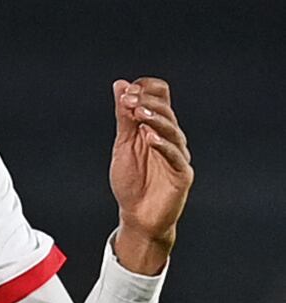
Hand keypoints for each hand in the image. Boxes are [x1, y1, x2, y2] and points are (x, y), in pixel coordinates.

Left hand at [110, 77, 192, 272]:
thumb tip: (121, 85)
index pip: (161, 95)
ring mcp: (178, 155)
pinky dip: (162, 145)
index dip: (146, 89)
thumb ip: (124, 118)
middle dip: (146, 102)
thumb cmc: (131, 182)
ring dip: (154, 118)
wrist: (138, 217)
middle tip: (128, 100)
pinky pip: (175, 156)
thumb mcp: (123, 146)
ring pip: (172, 130)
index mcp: (157, 127)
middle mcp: (171, 137)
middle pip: (166, 110)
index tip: (127, 92)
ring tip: (139, 113)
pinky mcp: (182, 174)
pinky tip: (149, 138)